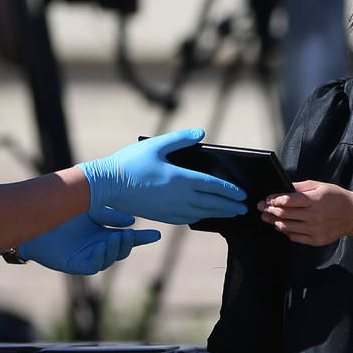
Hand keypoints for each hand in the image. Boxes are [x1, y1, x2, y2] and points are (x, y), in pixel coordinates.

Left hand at [20, 208, 160, 274]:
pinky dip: (101, 256)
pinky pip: (94, 265)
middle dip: (129, 243)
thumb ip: (110, 216)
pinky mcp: (76, 264)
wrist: (36, 218)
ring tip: (117, 238)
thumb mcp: (91, 209)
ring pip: (110, 258)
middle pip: (121, 249)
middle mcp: (98, 246)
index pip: (127, 236)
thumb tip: (131, 223)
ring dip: (115, 249)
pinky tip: (102, 245)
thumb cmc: (61, 211)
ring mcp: (87, 256)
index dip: (142, 237)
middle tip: (130, 235)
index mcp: (103, 233)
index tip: (157, 235)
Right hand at [79, 128, 246, 223]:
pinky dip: (201, 217)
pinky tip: (204, 216)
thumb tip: (201, 133)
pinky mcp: (162, 217)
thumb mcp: (156, 144)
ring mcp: (171, 210)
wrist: (108, 185)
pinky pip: (187, 219)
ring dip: (219, 214)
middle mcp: (180, 197)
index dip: (230, 190)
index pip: (213, 186)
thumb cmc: (131, 161)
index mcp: (181, 179)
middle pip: (212, 203)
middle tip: (244, 207)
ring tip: (231, 214)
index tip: (242, 193)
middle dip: (230, 205)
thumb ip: (181, 138)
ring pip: (202, 213)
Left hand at [259, 179, 352, 246]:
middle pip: (285, 214)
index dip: (275, 200)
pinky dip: (286, 231)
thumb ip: (300, 187)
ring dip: (274, 221)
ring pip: (287, 227)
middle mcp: (314, 216)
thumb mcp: (320, 186)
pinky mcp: (316, 240)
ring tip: (267, 217)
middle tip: (262, 207)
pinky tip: (282, 225)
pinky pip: (294, 237)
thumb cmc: (336, 198)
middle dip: (270, 210)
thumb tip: (283, 188)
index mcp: (315, 200)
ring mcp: (315, 229)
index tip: (268, 199)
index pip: (288, 201)